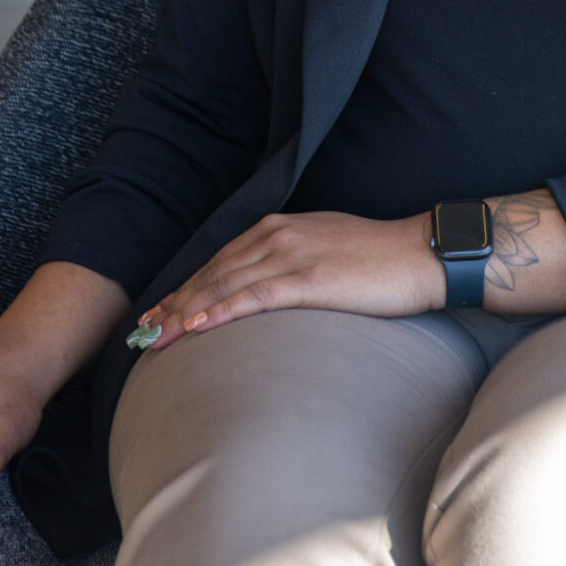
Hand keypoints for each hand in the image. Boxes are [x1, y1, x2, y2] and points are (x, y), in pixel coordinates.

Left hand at [134, 209, 445, 349]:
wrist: (421, 254)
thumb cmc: (380, 259)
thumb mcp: (326, 249)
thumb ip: (293, 261)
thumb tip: (269, 287)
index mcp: (281, 228)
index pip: (221, 260)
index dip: (187, 287)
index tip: (161, 310)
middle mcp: (279, 236)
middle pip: (214, 272)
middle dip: (175, 303)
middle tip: (143, 332)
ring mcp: (293, 255)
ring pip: (225, 284)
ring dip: (186, 311)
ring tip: (157, 337)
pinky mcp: (311, 279)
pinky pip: (255, 296)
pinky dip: (221, 311)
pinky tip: (197, 327)